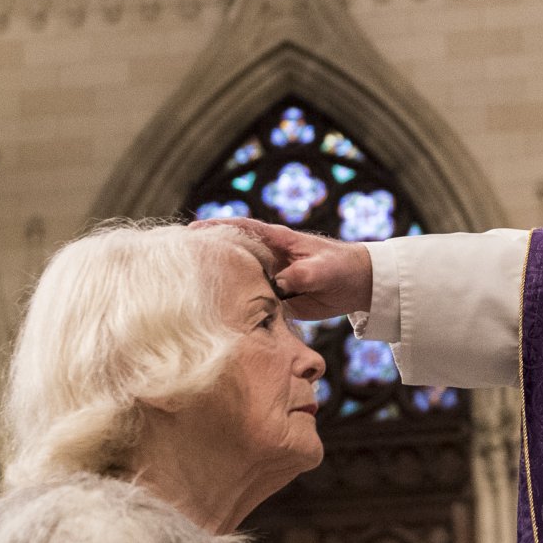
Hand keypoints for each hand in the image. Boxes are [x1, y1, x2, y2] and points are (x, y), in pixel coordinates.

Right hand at [201, 219, 372, 318]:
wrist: (359, 285)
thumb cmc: (340, 267)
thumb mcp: (321, 269)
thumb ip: (299, 275)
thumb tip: (277, 286)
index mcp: (277, 241)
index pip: (242, 229)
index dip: (217, 227)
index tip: (192, 231)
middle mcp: (269, 258)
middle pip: (233, 254)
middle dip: (211, 257)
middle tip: (183, 264)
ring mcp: (271, 278)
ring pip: (241, 280)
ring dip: (224, 285)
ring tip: (195, 293)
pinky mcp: (277, 299)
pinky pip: (255, 302)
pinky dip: (241, 306)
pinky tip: (223, 315)